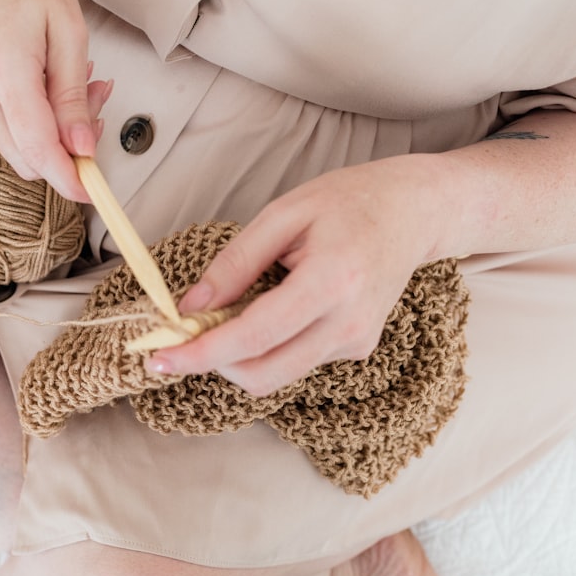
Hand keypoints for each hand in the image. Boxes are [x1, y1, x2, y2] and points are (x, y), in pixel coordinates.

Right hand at [0, 0, 112, 201]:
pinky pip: (7, 126)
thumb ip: (73, 97)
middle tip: (97, 113)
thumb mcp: (68, 34)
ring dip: (55, 136)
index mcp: (4, 69)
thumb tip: (81, 149)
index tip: (90, 192)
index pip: (36, 144)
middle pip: (26, 156)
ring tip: (82, 91)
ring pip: (18, 145)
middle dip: (68, 151)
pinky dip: (37, 121)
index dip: (66, 176)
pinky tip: (53, 90)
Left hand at [148, 154, 455, 394]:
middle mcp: (349, 323)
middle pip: (262, 374)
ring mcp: (357, 342)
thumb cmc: (350, 201)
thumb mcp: (284, 215)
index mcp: (331, 281)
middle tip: (182, 336)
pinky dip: (266, 347)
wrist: (415, 212)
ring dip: (238, 356)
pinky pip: (295, 361)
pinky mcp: (357, 349)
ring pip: (276, 374)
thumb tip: (190, 307)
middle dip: (213, 364)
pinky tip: (269, 309)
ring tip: (227, 312)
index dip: (202, 353)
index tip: (159, 359)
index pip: (254, 336)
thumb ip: (235, 263)